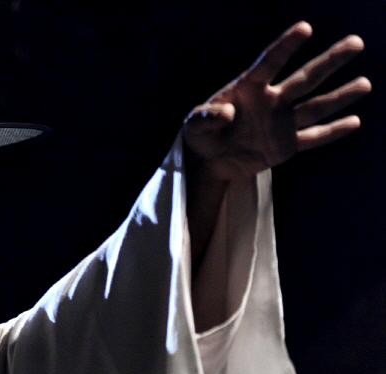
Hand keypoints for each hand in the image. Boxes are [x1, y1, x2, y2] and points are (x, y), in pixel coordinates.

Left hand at [183, 22, 370, 181]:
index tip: (304, 28)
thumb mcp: (193, 126)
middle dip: (329, 62)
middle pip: (305, 79)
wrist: (208, 162)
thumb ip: (204, 117)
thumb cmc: (200, 135)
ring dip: (339, 96)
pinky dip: (331, 132)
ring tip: (364, 84)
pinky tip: (353, 122)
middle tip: (355, 43)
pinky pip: (312, 137)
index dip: (285, 46)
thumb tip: (223, 113)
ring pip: (315, 106)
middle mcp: (271, 101)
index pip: (269, 63)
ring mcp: (281, 122)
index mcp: (248, 88)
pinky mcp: (286, 145)